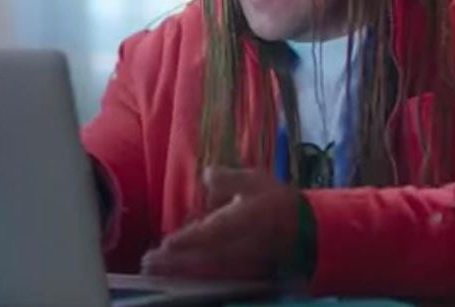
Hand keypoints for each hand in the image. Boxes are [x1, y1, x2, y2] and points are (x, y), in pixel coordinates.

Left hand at [141, 166, 300, 279]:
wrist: (305, 231)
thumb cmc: (275, 201)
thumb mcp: (255, 180)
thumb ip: (228, 178)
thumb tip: (205, 175)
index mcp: (247, 219)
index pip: (217, 232)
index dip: (192, 239)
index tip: (168, 243)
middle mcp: (245, 245)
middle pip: (208, 259)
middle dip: (177, 262)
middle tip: (149, 262)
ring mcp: (244, 264)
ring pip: (209, 272)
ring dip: (180, 272)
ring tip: (152, 269)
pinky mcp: (243, 274)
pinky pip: (215, 278)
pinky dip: (193, 278)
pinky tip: (173, 274)